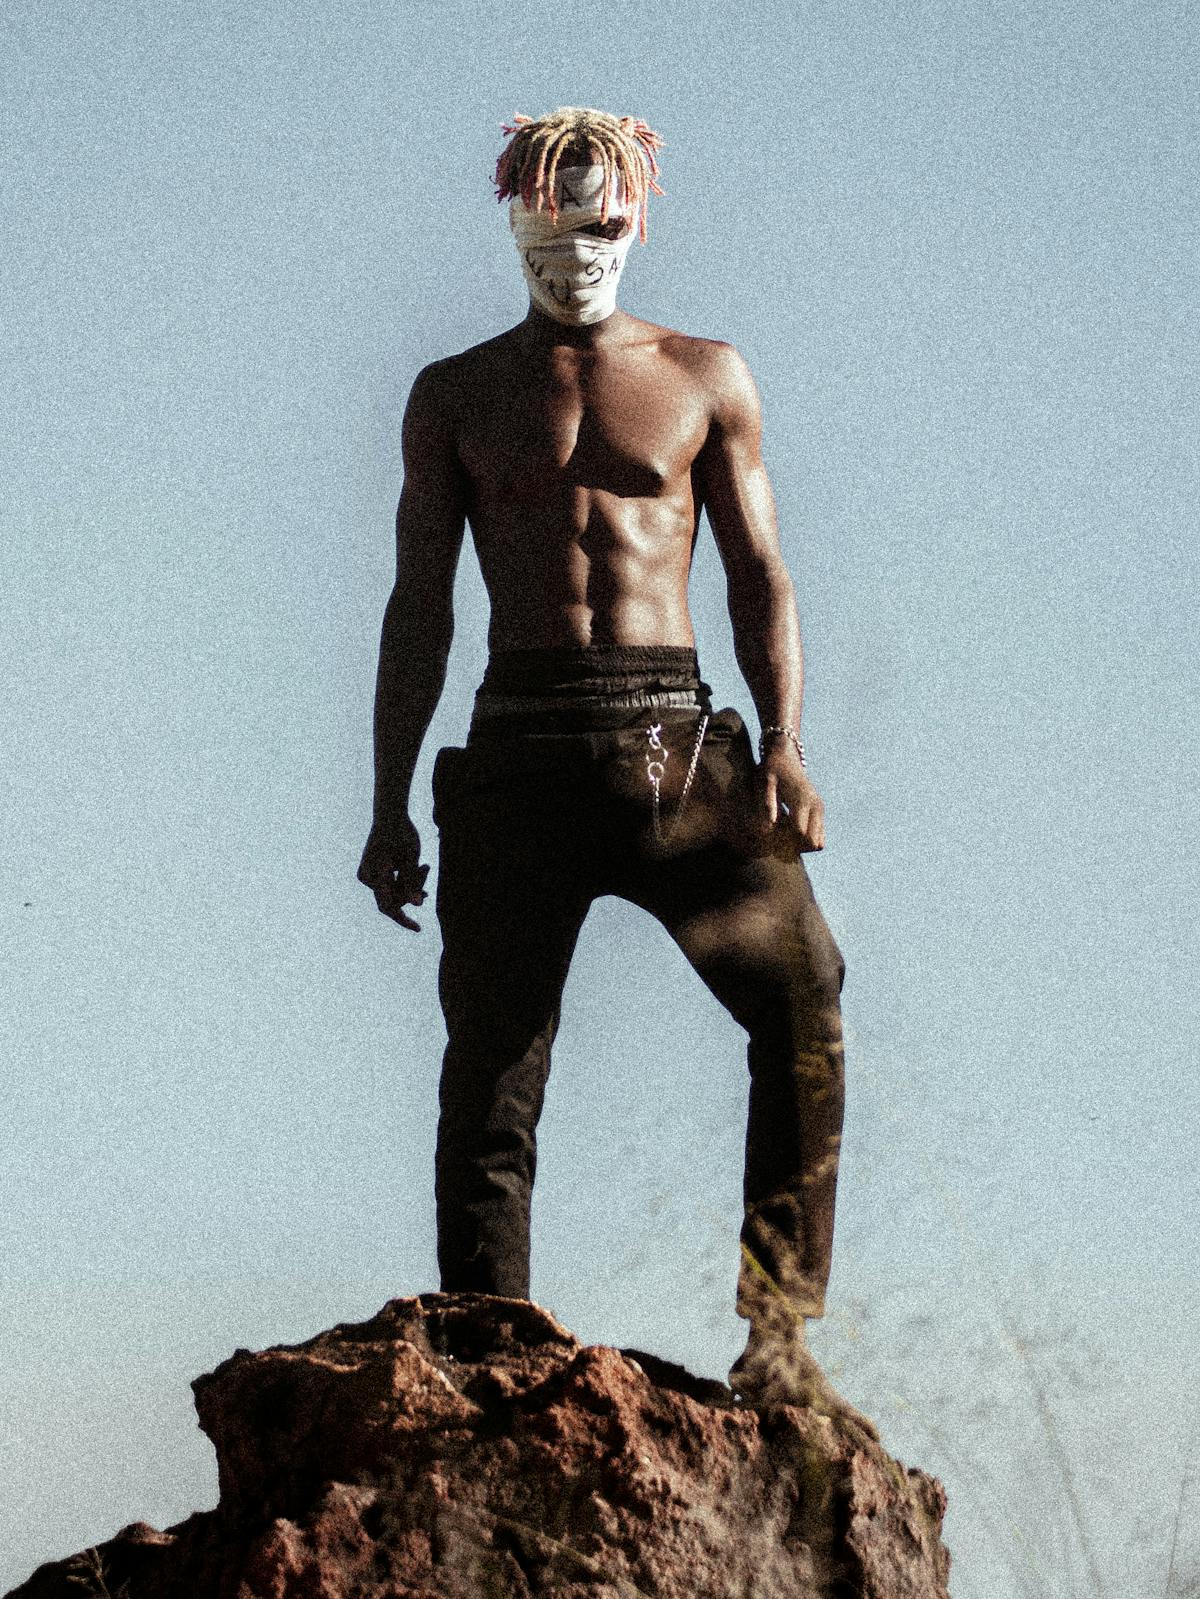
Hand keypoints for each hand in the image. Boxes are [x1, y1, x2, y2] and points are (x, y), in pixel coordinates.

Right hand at [357, 816, 429, 930]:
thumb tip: (418, 905)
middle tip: (425, 868)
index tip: (418, 928)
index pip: (389, 905)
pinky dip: (402, 882)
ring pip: (391, 893)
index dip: (403, 919)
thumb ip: (412, 882)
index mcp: (376, 872)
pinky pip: (388, 887)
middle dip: (411, 891)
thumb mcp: (411, 858)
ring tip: (424, 866)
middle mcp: (366, 877)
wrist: (388, 817)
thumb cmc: (402, 834)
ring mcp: (366, 876)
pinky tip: (418, 871)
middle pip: (392, 899)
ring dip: (409, 885)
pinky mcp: (370, 874)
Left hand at [755, 743, 824, 852]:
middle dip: (795, 846)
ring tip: (782, 832)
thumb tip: (767, 829)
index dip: (785, 841)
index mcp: (803, 801)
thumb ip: (767, 805)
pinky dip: (805, 839)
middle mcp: (816, 807)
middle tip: (777, 836)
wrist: (786, 754)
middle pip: (812, 843)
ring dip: (801, 844)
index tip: (771, 834)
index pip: (801, 835)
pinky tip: (789, 830)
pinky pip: (819, 837)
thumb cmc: (771, 769)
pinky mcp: (820, 811)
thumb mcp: (764, 784)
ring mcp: (820, 809)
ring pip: (818, 842)